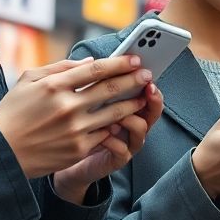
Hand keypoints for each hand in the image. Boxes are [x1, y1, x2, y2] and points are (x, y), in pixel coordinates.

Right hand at [0, 56, 153, 179]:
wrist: (1, 152)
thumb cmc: (13, 112)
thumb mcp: (28, 80)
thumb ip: (59, 68)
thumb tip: (90, 62)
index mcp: (54, 86)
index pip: (96, 69)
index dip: (119, 63)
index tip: (135, 59)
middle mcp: (67, 107)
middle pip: (110, 89)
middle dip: (133, 80)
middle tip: (148, 75)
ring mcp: (74, 129)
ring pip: (114, 113)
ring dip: (133, 104)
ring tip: (143, 97)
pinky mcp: (78, 149)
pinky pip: (105, 134)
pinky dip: (116, 125)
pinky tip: (125, 119)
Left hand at [52, 81, 164, 202]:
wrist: (67, 155)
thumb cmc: (78, 124)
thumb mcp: (83, 100)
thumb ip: (89, 82)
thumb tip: (91, 61)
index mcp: (128, 106)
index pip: (148, 93)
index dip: (150, 84)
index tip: (147, 73)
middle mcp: (133, 123)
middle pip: (153, 110)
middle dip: (152, 98)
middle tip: (146, 88)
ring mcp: (127, 141)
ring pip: (141, 128)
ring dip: (131, 118)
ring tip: (117, 114)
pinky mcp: (117, 159)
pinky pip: (122, 150)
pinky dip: (114, 140)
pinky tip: (103, 134)